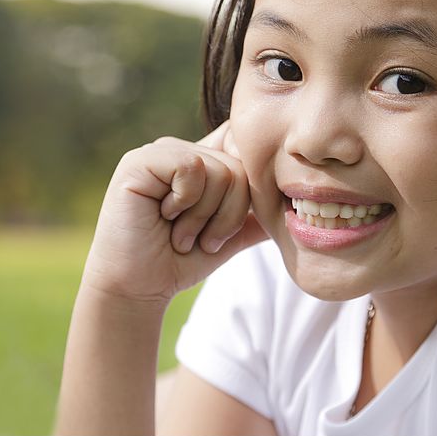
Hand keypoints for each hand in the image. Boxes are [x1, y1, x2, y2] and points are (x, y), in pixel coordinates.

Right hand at [78, 120, 268, 303]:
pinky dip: (186, 203)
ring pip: (222, 170)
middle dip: (228, 216)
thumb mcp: (230, 236)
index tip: (227, 225)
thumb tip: (297, 208)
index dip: (250, 184)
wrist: (139, 288)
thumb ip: (257, 217)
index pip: (245, 147)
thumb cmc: (180, 261)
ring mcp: (160, 152)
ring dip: (205, 217)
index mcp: (203, 162)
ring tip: (180, 233)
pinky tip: (163, 216)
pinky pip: (192, 168)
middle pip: (242, 166)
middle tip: (199, 238)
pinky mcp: (140, 161)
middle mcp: (183, 150)